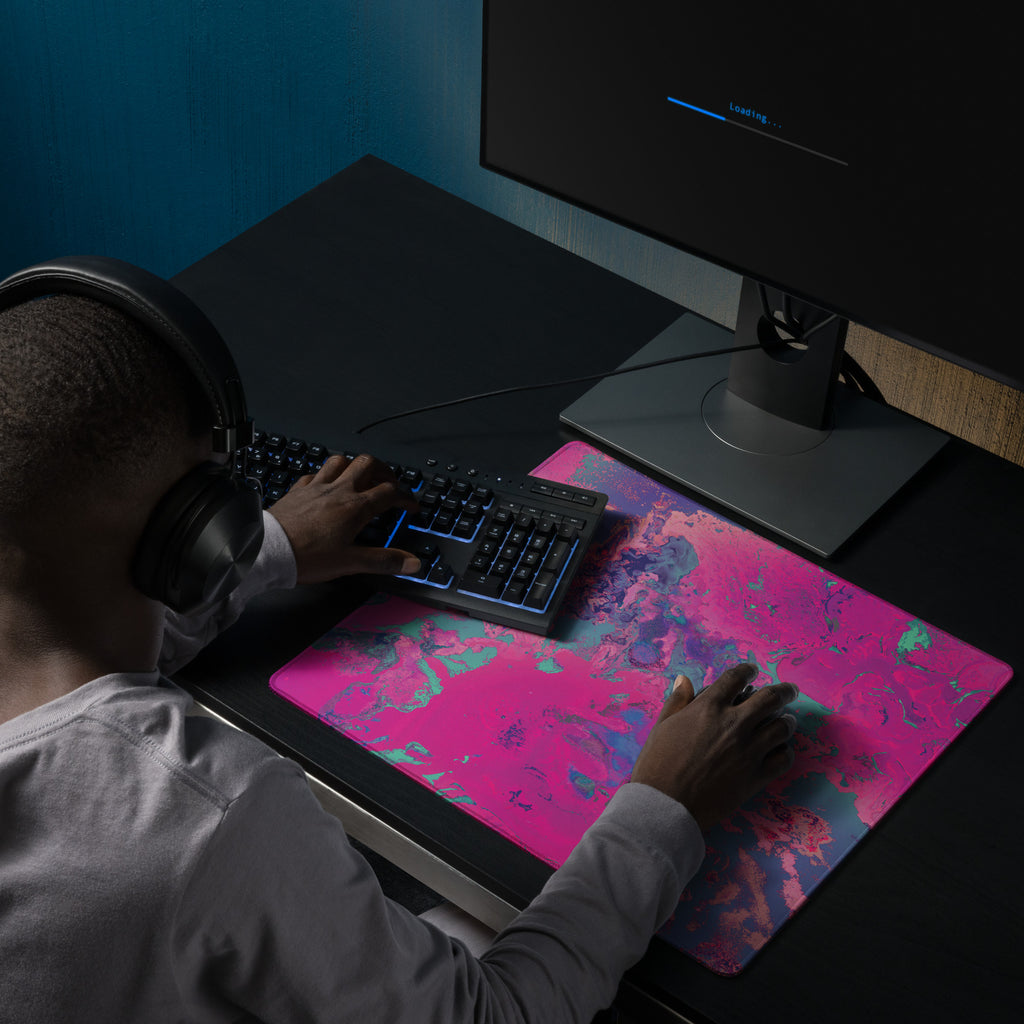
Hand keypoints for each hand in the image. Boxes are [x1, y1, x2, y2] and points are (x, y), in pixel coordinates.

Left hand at [267, 453, 420, 584]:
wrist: (268, 550)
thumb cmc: (305, 556)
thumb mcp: (350, 563)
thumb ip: (383, 561)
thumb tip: (411, 563)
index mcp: (355, 507)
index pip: (390, 492)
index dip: (406, 497)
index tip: (410, 506)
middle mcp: (338, 491)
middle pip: (368, 464)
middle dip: (384, 471)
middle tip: (389, 483)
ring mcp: (316, 487)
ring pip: (341, 461)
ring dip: (355, 466)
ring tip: (361, 477)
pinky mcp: (298, 490)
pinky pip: (314, 473)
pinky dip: (325, 475)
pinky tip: (325, 485)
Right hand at [630, 664, 798, 830]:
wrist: (665, 803)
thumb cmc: (657, 763)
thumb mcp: (662, 725)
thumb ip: (677, 701)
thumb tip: (684, 680)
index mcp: (709, 708)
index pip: (735, 678)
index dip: (747, 671)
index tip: (752, 670)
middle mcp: (734, 724)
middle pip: (770, 698)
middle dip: (783, 691)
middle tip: (789, 690)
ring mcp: (748, 751)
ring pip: (782, 727)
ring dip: (787, 720)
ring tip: (787, 720)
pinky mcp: (756, 777)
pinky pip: (783, 759)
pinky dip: (785, 751)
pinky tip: (781, 750)